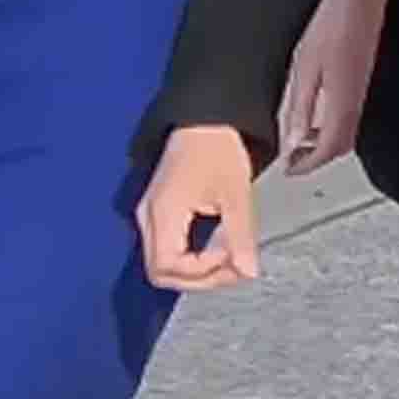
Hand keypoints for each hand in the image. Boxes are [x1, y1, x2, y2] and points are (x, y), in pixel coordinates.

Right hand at [140, 127, 262, 291]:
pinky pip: (169, 249)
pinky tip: (218, 246)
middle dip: (200, 278)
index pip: (167, 267)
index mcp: (163, 212)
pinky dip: (194, 257)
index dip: (202, 272)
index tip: (231, 256)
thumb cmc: (218, 148)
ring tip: (230, 256)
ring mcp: (151, 216)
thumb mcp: (237, 194)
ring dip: (198, 270)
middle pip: (161, 272)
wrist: (206, 120)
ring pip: (164, 264)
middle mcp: (148, 217)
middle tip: (235, 268)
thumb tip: (249, 272)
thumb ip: (241, 236)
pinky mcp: (160, 214)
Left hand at [276, 0, 389, 174]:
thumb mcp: (305, 63)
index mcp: (343, 98)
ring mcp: (365, 85)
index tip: (290, 169)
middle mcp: (359, 97)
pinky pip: (350, 110)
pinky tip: (318, 111)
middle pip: (342, 142)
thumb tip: (293, 139)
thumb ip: (299, 105)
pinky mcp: (366, 73)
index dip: (309, 164)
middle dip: (318, 155)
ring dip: (325, 139)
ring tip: (302, 138)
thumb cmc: (335, 14)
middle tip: (295, 158)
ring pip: (348, 128)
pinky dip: (333, 120)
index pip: (329, 147)